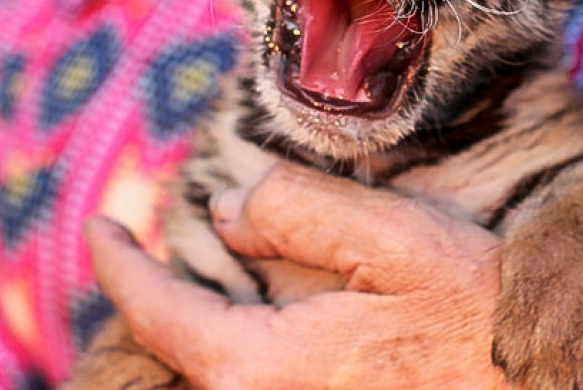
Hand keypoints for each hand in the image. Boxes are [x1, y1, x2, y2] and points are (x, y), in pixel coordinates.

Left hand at [86, 161, 511, 388]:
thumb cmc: (480, 321)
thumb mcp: (397, 241)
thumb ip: (301, 213)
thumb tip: (227, 208)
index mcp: (265, 365)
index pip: (157, 314)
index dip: (119, 263)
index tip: (102, 224)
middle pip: (188, 344)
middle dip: (167, 290)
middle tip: (159, 243)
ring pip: (226, 364)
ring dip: (211, 316)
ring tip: (224, 273)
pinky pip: (265, 376)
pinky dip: (250, 339)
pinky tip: (289, 309)